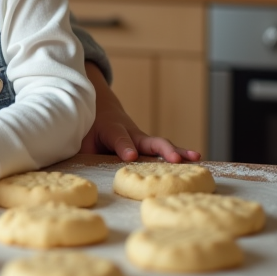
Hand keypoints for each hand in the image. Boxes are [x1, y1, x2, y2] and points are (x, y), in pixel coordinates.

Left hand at [80, 62, 201, 162]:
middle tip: (174, 158)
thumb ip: (83, 151)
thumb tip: (82, 168)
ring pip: (161, 143)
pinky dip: (179, 153)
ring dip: (178, 150)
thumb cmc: (89, 126)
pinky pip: (164, 149)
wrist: (101, 107)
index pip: (119, 138)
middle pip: (148, 139)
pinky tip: (196, 159)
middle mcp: (130, 131)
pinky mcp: (148, 144)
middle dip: (161, 148)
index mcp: (111, 129)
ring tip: (195, 157)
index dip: (124, 146)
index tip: (130, 156)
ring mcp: (142, 137)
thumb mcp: (80, 137)